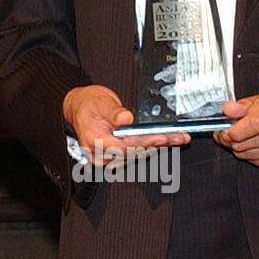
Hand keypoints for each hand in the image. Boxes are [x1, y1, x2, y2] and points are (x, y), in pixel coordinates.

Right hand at [64, 85, 189, 160]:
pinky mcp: (114, 157)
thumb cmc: (88, 104)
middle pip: (133, 153)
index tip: (161, 137)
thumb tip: (126, 118)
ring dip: (157, 147)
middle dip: (157, 144)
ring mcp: (106, 157)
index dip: (144, 143)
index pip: (122, 147)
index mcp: (93, 139)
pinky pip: (135, 155)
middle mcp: (98, 153)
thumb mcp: (100, 101)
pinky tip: (165, 142)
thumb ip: (113, 111)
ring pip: (136, 156)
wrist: (79, 108)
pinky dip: (151, 147)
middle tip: (178, 137)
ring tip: (177, 138)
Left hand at [215, 87, 258, 169]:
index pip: (252, 124)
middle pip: (244, 143)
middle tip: (227, 131)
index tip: (224, 129)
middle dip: (229, 138)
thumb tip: (227, 110)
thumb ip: (244, 104)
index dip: (233, 130)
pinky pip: (254, 161)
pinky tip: (253, 143)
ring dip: (237, 146)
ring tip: (241, 136)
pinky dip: (249, 154)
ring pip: (245, 154)